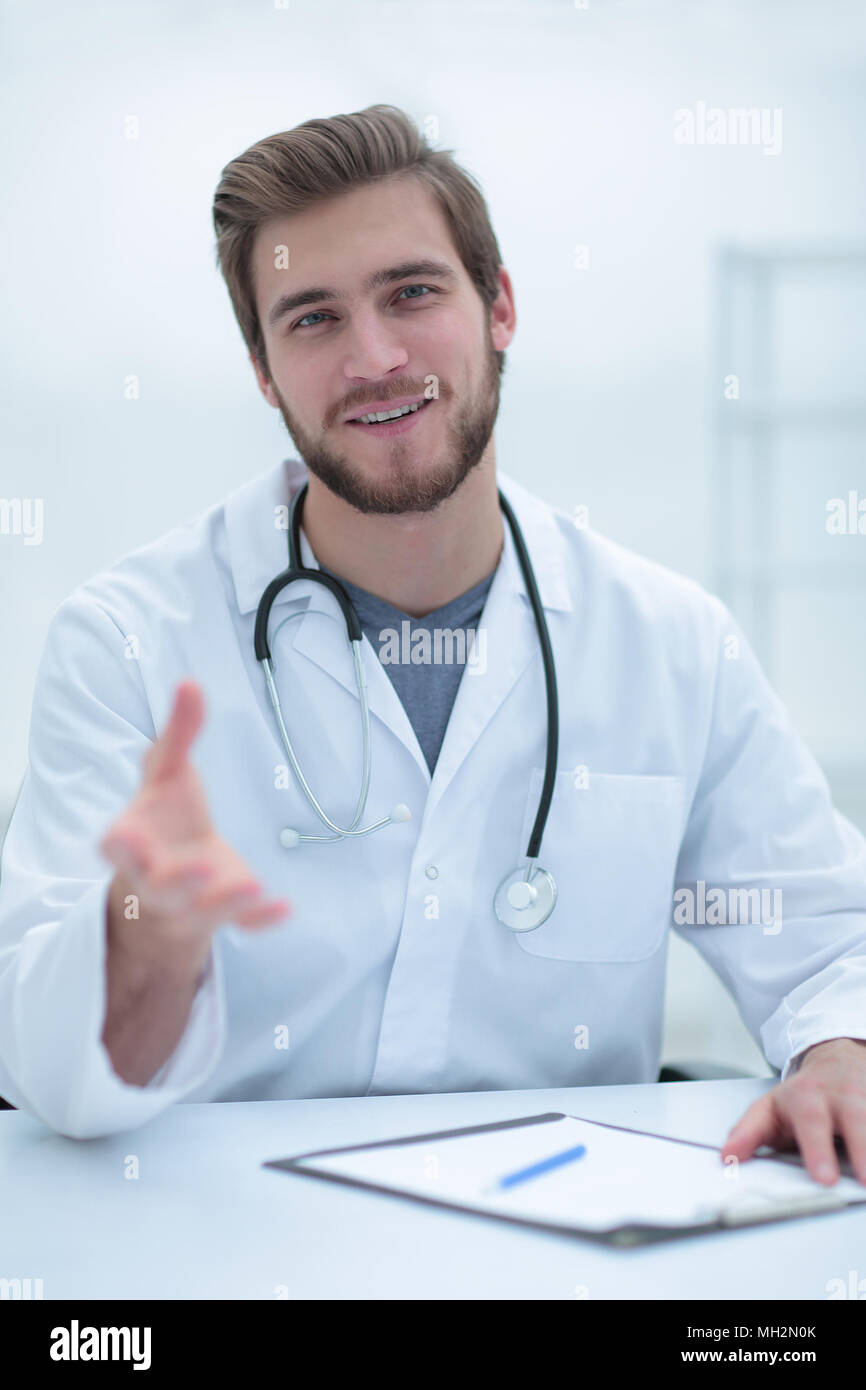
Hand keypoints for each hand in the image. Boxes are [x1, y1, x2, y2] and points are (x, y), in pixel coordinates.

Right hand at [100, 680, 289, 961]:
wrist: (178, 871)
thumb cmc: (164, 817)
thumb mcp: (166, 772)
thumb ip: (178, 734)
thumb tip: (189, 682)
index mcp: (133, 843)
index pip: (116, 850)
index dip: (119, 846)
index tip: (125, 835)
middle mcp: (155, 879)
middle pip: (159, 889)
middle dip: (176, 881)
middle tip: (196, 867)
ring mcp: (190, 903)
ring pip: (202, 911)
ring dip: (224, 901)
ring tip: (250, 884)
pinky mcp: (223, 917)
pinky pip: (242, 926)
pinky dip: (261, 921)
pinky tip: (284, 907)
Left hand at [721, 1038, 865, 1185]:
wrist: (837, 1059)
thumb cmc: (803, 1095)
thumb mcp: (769, 1107)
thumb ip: (748, 1132)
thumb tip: (728, 1157)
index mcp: (808, 1095)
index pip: (811, 1120)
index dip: (818, 1149)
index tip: (824, 1177)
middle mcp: (843, 1095)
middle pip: (857, 1119)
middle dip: (864, 1151)